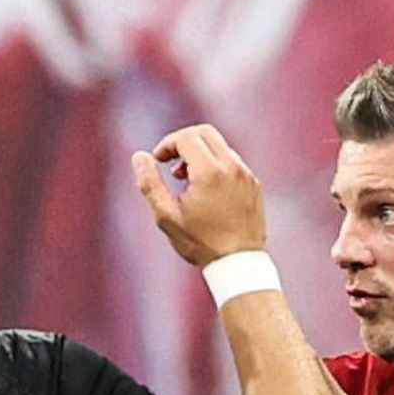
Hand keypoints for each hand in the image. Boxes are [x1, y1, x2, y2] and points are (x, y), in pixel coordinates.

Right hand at [131, 124, 267, 266]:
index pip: (186, 137)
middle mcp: (232, 166)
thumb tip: (140, 157)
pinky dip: (215, 165)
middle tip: (171, 163)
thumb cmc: (200, 242)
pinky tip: (206, 191)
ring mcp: (246, 174)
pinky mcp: (254, 184)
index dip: (167, 144)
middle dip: (183, 141)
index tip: (158, 161)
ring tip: (186, 181)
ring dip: (199, 154)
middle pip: (205, 132)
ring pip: (220, 146)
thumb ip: (149, 183)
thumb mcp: (166, 215)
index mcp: (209, 171)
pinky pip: (233, 162)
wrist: (238, 262)